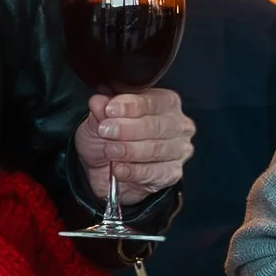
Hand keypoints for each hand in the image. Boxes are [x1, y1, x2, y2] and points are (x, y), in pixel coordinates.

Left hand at [75, 88, 193, 201]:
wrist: (104, 170)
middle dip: (128, 128)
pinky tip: (119, 169)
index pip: (152, 101)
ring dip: (129, 150)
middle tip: (106, 131)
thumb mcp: (98, 120)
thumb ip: (100, 110)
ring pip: (156, 149)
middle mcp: (176, 125)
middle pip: (156, 125)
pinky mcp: (171, 174)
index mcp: (165, 103)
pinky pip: (154, 173)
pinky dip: (133, 171)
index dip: (130, 106)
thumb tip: (99, 103)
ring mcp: (177, 150)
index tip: (110, 110)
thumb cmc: (108, 140)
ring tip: (110, 150)